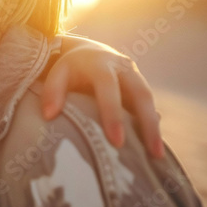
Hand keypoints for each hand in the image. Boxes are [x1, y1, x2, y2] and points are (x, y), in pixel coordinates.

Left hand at [42, 36, 162, 157]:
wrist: (88, 51)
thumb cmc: (70, 67)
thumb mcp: (57, 73)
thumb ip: (52, 91)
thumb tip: (49, 116)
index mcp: (101, 65)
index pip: (110, 89)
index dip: (113, 114)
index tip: (116, 141)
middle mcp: (124, 68)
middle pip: (141, 95)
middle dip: (147, 124)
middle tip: (152, 153)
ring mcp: (137, 77)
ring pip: (150, 101)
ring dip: (155, 128)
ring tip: (157, 156)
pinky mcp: (141, 87)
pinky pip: (150, 106)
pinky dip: (152, 126)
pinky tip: (153, 148)